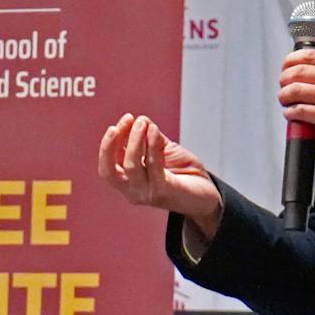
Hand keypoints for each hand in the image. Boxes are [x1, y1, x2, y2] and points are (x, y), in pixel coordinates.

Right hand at [97, 113, 220, 234]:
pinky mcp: (163, 192)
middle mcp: (133, 191)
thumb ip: (150, 138)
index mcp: (128, 182)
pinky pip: (153, 165)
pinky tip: (154, 130)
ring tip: (143, 123)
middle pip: (109, 171)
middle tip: (126, 120)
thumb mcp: (163, 150)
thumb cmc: (184, 173)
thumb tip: (140, 120)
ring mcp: (147, 194)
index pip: (107, 165)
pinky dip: (152, 145)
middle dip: (111, 144)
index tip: (125, 120)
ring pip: (131, 166)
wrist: (207, 193)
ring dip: (135, 140)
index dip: (109, 143)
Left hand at [278, 48, 314, 150]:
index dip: (290, 61)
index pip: (309, 56)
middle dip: (284, 79)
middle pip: (297, 72)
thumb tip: (310, 73)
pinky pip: (301, 111)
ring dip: (284, 97)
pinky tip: (292, 115)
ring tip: (285, 101)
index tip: (285, 68)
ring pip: (295, 90)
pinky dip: (291, 113)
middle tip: (283, 86)